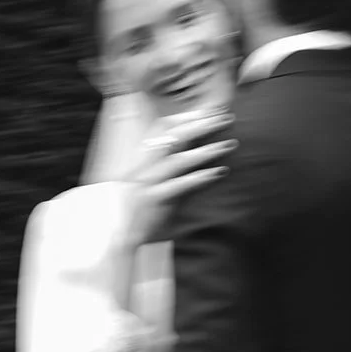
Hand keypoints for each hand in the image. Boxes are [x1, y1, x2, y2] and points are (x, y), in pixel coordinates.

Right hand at [124, 110, 235, 248]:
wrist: (120, 238)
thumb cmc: (137, 213)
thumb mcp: (148, 185)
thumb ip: (166, 169)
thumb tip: (190, 154)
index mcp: (140, 160)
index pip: (160, 129)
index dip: (184, 118)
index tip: (205, 113)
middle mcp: (143, 168)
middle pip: (173, 138)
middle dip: (201, 125)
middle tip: (225, 119)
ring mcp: (148, 184)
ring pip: (179, 160)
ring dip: (207, 150)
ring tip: (230, 144)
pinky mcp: (156, 201)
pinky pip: (181, 185)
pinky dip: (201, 177)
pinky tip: (219, 172)